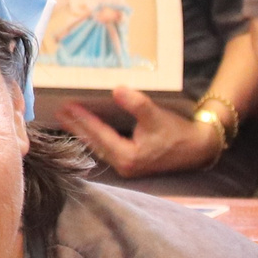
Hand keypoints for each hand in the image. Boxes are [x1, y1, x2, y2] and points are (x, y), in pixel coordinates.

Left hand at [52, 88, 227, 178]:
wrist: (199, 149)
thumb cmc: (179, 134)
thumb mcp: (157, 116)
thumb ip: (136, 104)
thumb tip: (117, 90)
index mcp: (128, 156)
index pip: (99, 134)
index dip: (82, 119)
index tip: (67, 105)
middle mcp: (124, 165)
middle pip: (93, 142)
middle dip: (76, 127)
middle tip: (59, 111)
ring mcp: (127, 166)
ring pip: (98, 147)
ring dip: (83, 132)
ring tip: (68, 119)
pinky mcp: (131, 163)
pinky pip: (106, 148)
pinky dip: (95, 137)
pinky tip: (88, 130)